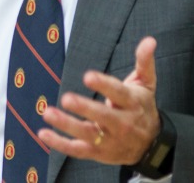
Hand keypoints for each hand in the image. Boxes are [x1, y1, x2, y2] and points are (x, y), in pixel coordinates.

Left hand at [38, 36, 159, 164]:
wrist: (150, 145)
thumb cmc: (142, 107)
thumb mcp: (146, 84)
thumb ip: (144, 62)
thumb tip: (149, 40)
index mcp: (132, 103)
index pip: (119, 93)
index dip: (104, 85)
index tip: (88, 76)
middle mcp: (122, 123)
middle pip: (104, 116)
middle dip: (85, 108)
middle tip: (66, 98)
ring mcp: (109, 140)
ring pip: (87, 134)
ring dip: (66, 125)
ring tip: (48, 113)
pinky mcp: (98, 153)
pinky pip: (77, 150)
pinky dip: (60, 144)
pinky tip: (43, 133)